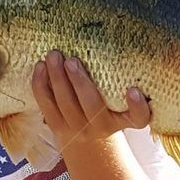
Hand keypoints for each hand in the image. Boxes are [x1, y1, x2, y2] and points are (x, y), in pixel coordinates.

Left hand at [31, 50, 150, 152]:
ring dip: (57, 78)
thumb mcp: (120, 99)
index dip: (138, 106)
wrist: (88, 140)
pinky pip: (47, 106)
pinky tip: (40, 67)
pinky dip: (40, 86)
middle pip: (93, 107)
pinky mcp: (58, 127)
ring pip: (66, 104)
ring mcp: (79, 130)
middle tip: (72, 60)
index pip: (139, 118)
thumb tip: (112, 38)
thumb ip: (119, 80)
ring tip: (53, 56)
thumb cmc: (108, 108)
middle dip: (80, 82)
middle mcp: (104, 127)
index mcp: (124, 119)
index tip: (133, 90)